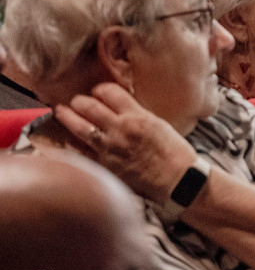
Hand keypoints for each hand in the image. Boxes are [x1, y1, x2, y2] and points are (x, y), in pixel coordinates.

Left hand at [53, 82, 197, 202]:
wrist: (178, 180)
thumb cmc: (175, 153)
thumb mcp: (159, 124)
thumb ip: (138, 116)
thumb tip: (122, 111)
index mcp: (137, 116)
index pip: (110, 92)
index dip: (100, 90)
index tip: (98, 92)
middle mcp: (121, 129)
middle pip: (90, 106)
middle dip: (79, 101)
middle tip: (76, 101)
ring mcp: (110, 148)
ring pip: (80, 127)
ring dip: (67, 116)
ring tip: (61, 112)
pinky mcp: (105, 166)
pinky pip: (80, 152)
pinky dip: (71, 143)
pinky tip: (67, 139)